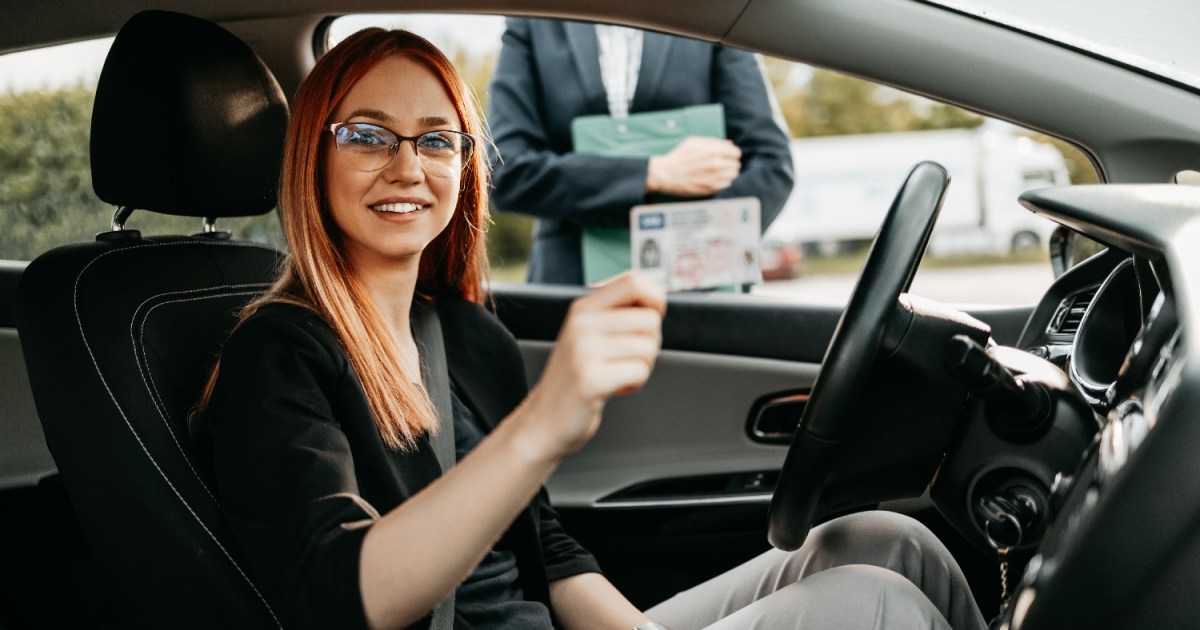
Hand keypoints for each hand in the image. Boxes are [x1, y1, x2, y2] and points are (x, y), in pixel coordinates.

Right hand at [516, 272, 665, 459]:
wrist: (544, 420)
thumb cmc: (574, 378)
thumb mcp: (587, 334)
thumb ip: (616, 313)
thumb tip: (657, 298)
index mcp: (583, 308)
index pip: (634, 281)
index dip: (656, 299)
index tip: (650, 318)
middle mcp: (582, 324)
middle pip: (650, 319)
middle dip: (650, 343)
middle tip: (626, 358)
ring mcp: (584, 351)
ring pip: (648, 347)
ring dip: (641, 367)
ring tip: (617, 373)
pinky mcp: (591, 379)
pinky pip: (640, 372)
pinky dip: (634, 384)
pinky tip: (614, 388)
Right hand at [646, 136, 741, 196]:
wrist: (666, 174)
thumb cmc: (679, 156)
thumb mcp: (694, 142)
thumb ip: (713, 142)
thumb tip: (728, 144)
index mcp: (713, 151)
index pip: (736, 153)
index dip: (732, 153)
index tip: (728, 155)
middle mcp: (716, 164)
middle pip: (736, 164)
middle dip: (730, 163)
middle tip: (722, 163)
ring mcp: (714, 178)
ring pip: (733, 175)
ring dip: (728, 173)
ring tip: (718, 171)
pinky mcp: (711, 189)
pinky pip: (727, 184)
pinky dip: (723, 181)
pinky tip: (714, 178)